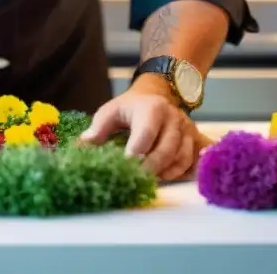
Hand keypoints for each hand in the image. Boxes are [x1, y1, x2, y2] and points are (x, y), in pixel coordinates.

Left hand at [78, 76, 203, 179]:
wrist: (156, 96)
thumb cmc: (129, 108)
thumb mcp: (111, 111)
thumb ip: (98, 129)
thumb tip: (81, 146)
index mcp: (151, 109)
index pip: (145, 134)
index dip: (135, 153)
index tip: (124, 167)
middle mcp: (173, 118)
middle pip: (166, 150)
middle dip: (149, 168)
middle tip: (134, 180)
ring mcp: (186, 129)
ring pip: (180, 158)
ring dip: (164, 172)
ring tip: (147, 179)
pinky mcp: (194, 138)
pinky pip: (190, 162)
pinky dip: (177, 173)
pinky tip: (162, 176)